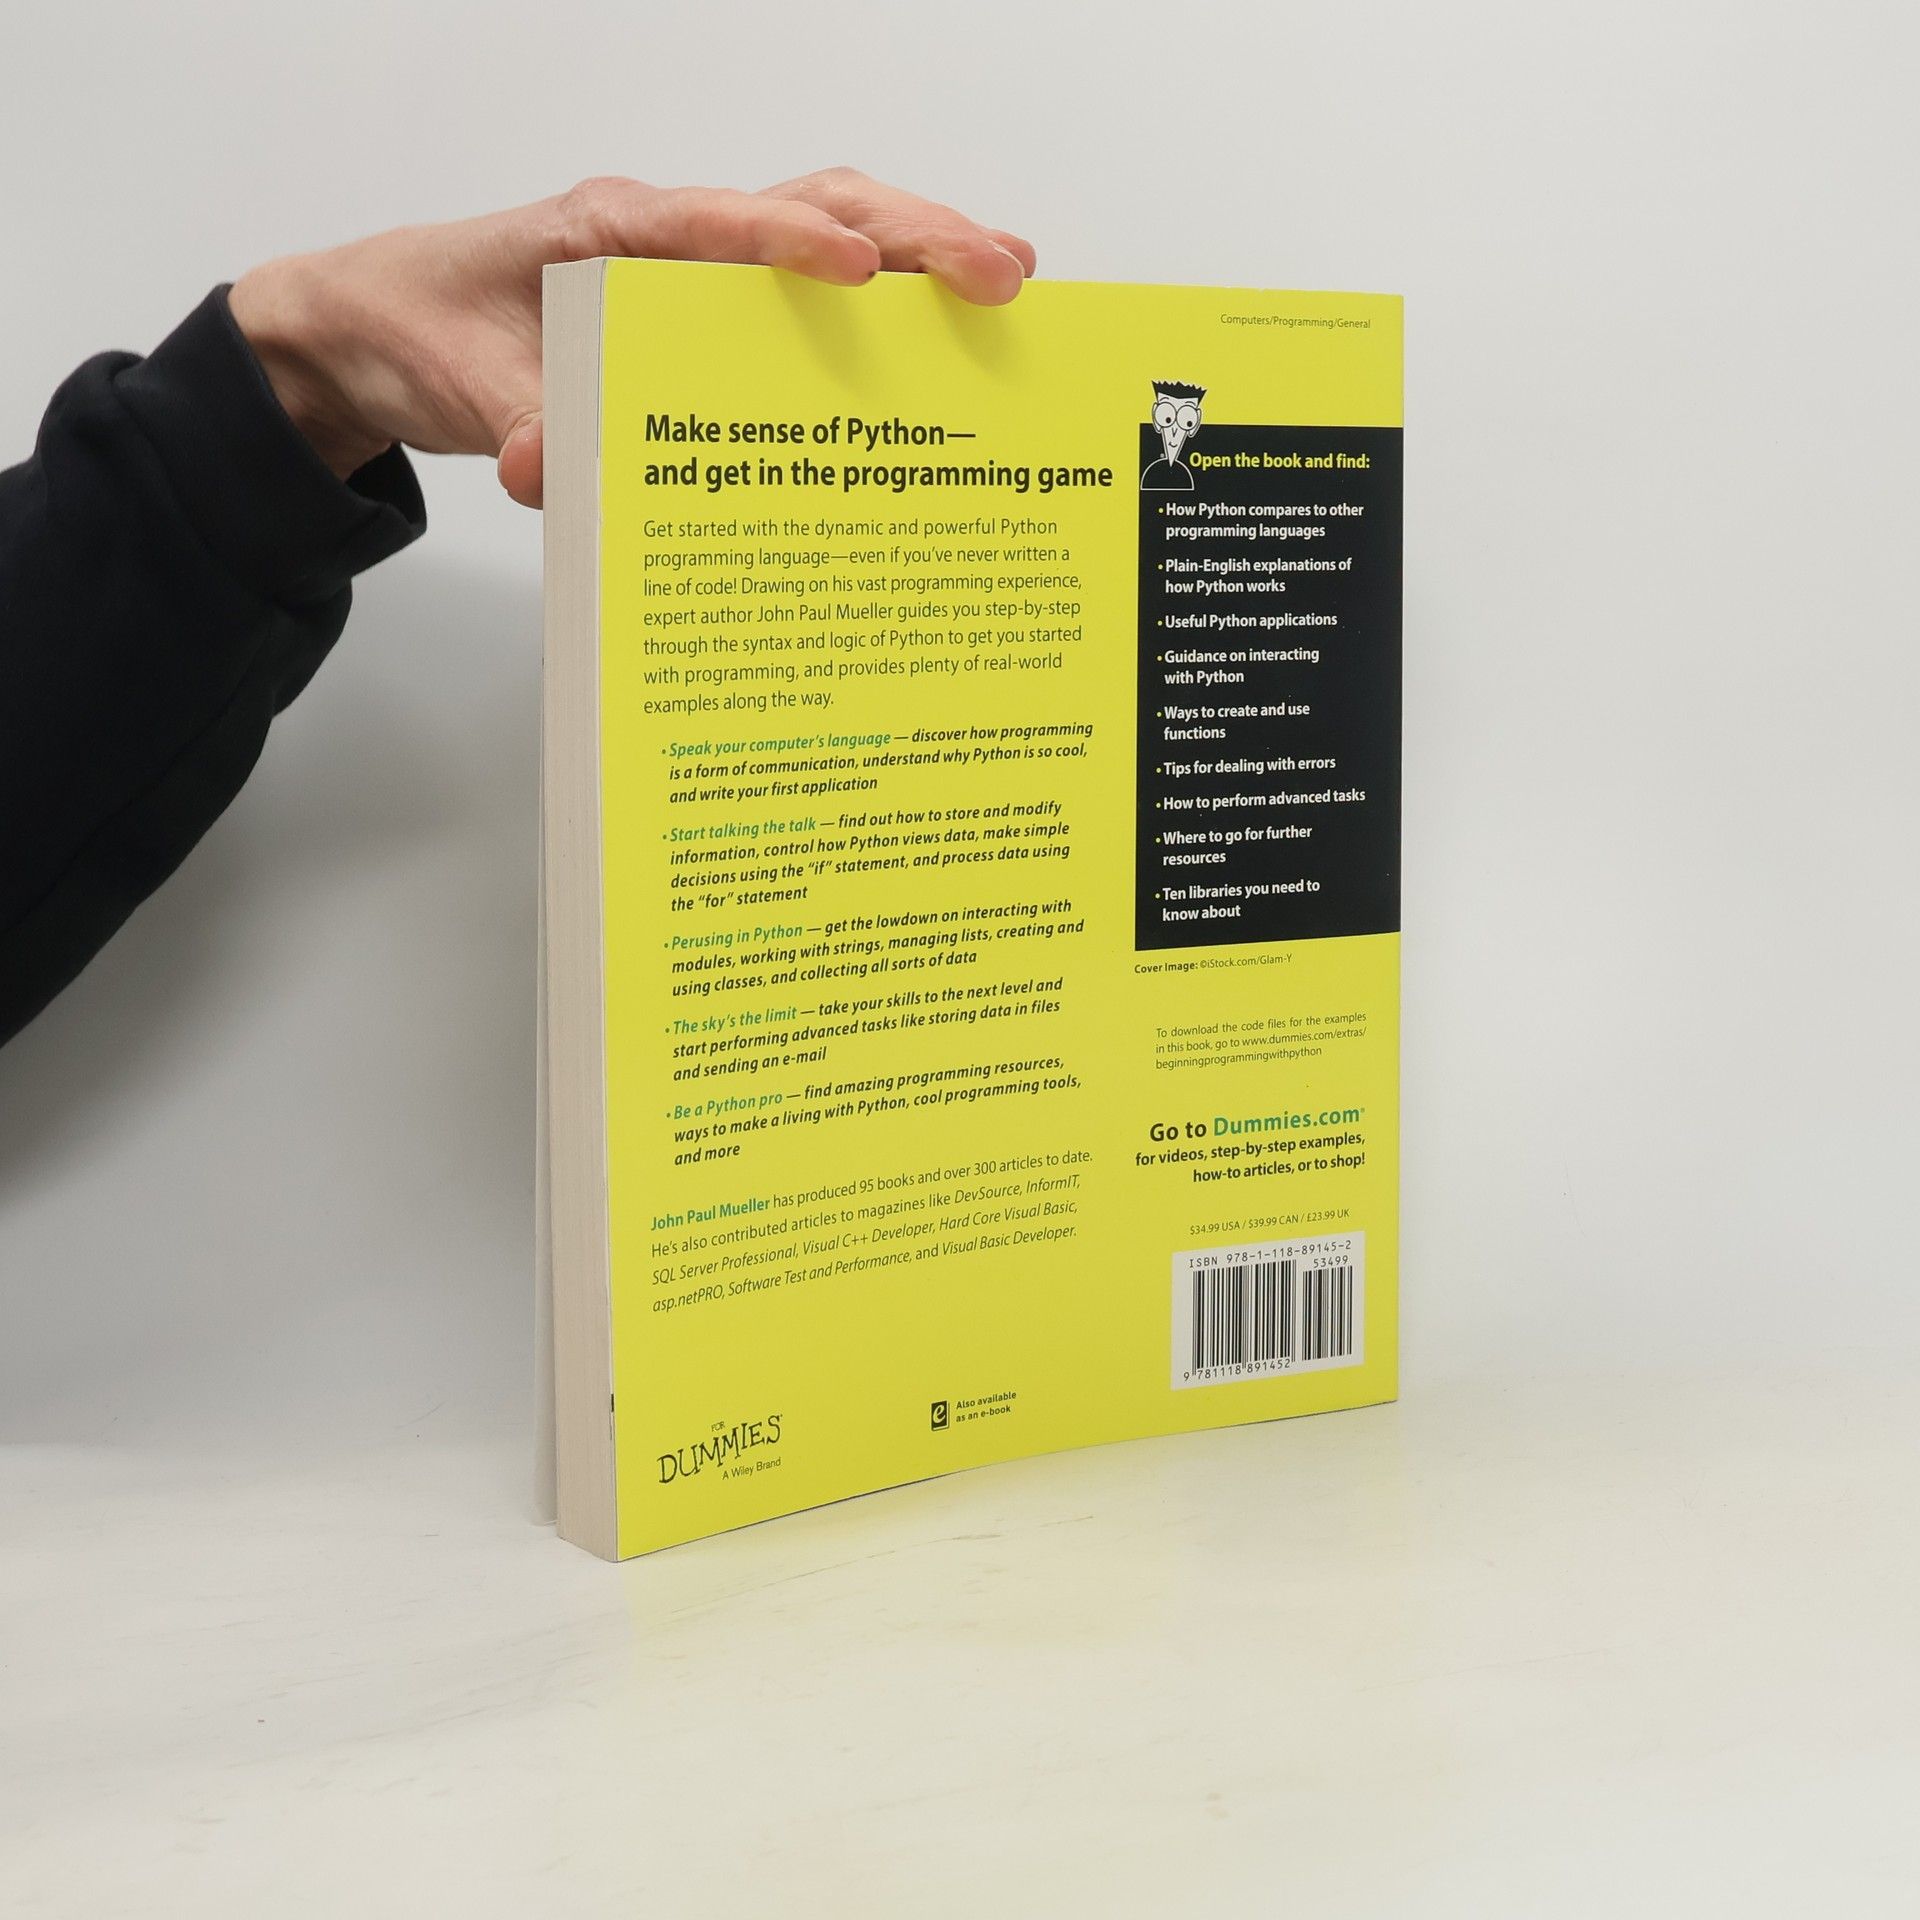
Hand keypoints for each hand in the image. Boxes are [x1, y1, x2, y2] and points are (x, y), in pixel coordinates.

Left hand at [227, 170, 1035, 507]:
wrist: (391, 330)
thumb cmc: (431, 331)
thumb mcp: (466, 389)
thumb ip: (519, 426)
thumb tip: (551, 469)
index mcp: (612, 231)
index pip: (721, 223)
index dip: (795, 242)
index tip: (863, 271)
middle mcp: (674, 233)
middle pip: (816, 204)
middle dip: (914, 233)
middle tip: (1001, 272)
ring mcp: (703, 266)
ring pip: (833, 232)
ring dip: (923, 253)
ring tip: (1010, 283)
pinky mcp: (713, 307)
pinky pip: (813, 293)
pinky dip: (889, 302)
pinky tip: (947, 334)